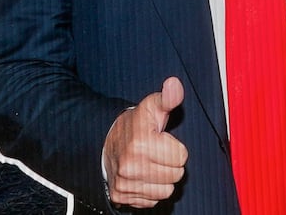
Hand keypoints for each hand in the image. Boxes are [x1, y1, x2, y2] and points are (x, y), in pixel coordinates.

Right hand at [102, 77, 187, 208]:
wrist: (104, 143)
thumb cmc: (134, 125)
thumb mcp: (152, 107)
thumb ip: (168, 97)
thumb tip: (174, 84)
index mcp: (140, 144)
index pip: (181, 157)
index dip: (176, 147)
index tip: (163, 141)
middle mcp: (130, 167)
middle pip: (176, 175)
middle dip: (171, 164)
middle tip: (158, 154)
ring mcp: (124, 184)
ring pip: (166, 191)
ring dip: (163, 179)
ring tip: (152, 164)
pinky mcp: (121, 196)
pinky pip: (152, 201)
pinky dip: (151, 190)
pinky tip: (144, 176)